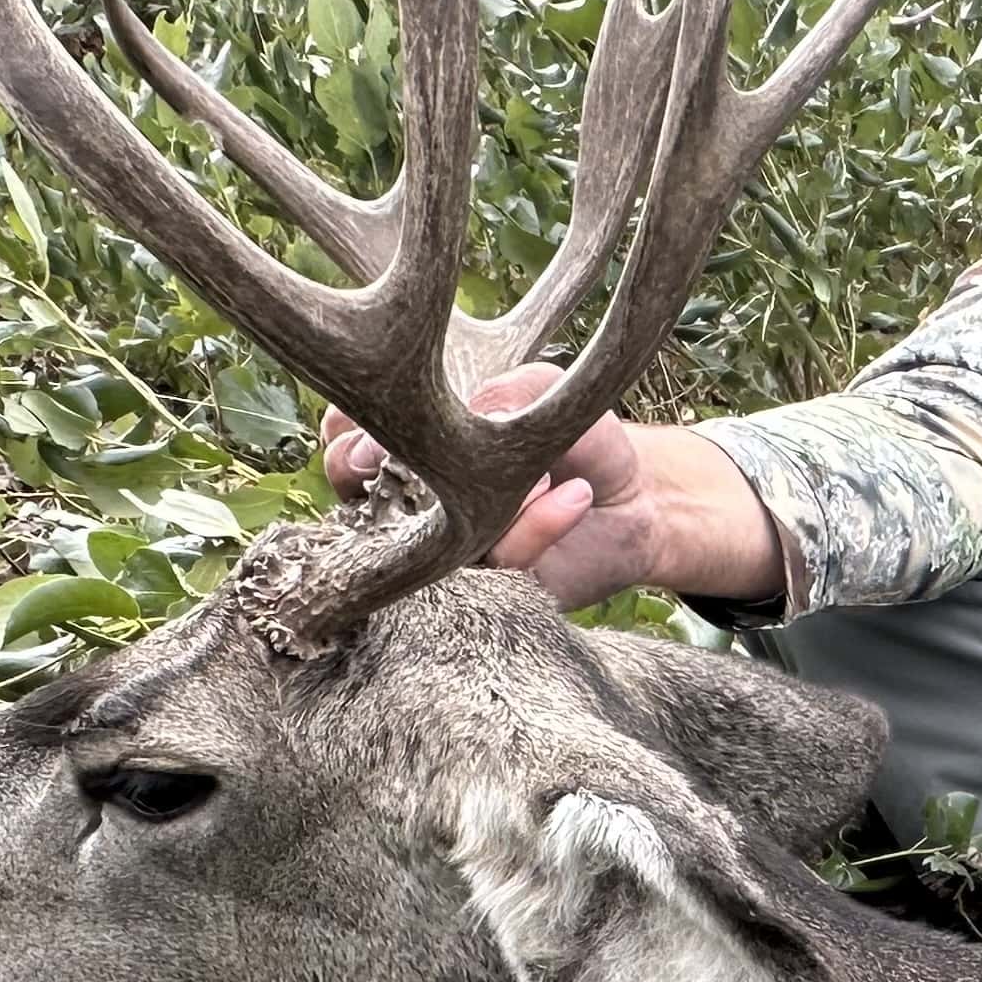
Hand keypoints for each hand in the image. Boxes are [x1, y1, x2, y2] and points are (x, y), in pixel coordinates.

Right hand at [320, 366, 773, 612]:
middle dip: (378, 479)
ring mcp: (448, 559)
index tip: (370, 419)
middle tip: (407, 459)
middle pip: (357, 508)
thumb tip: (473, 410)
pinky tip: (574, 494)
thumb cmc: (574, 439)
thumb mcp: (541, 391)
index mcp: (407, 454)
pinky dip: (535, 524)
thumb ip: (503, 391)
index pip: (343, 441)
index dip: (345, 432)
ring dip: (472, 498)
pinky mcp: (494, 591)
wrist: (638, 499)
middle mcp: (413, 513)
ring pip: (425, 543)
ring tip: (537, 470)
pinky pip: (498, 562)